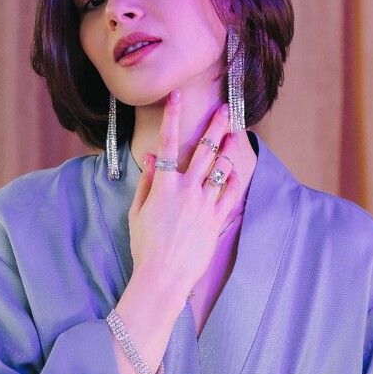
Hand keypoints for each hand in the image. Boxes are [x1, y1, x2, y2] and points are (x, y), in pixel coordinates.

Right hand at [127, 93, 245, 294]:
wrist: (163, 277)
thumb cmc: (145, 246)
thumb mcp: (137, 212)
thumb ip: (147, 182)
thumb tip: (152, 158)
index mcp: (164, 186)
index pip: (167, 142)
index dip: (171, 116)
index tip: (176, 96)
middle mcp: (187, 190)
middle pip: (205, 149)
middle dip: (216, 125)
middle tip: (225, 109)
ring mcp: (205, 204)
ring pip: (222, 168)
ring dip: (229, 149)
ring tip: (235, 134)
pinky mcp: (216, 220)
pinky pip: (230, 193)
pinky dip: (233, 179)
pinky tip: (234, 171)